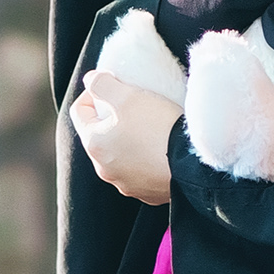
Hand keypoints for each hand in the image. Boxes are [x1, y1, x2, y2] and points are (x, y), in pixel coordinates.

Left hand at [71, 71, 179, 204]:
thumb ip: (101, 84)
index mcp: (94, 144)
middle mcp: (104, 169)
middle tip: (133, 106)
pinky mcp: (147, 193)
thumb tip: (90, 80)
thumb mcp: (127, 95)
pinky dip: (145, 159)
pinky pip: (140, 171)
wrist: (194, 163)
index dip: (93, 93)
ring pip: (119, 155)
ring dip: (128, 141)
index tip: (113, 87)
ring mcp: (125, 183)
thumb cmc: (158, 127)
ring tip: (150, 128)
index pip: (79, 112)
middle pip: (99, 135)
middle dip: (111, 119)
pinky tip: (161, 149)